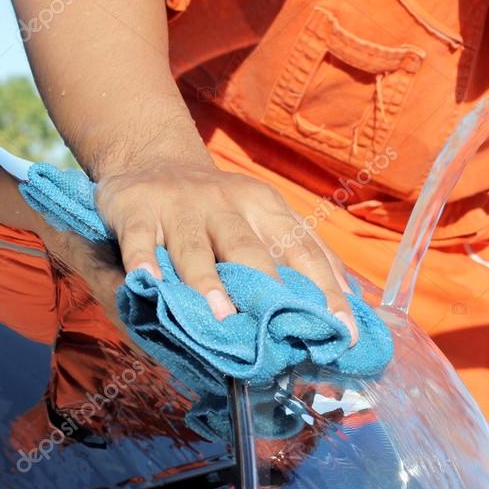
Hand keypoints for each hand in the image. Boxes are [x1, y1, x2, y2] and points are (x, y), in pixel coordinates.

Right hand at [95, 162, 356, 339]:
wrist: (151, 158)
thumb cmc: (217, 206)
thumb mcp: (263, 214)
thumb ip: (301, 250)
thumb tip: (350, 295)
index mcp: (264, 206)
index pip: (302, 251)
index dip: (325, 291)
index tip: (344, 331)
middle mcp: (226, 204)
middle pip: (248, 248)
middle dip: (267, 287)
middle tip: (282, 329)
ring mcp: (180, 206)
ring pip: (195, 247)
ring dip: (207, 281)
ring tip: (219, 314)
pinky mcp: (138, 209)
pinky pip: (139, 239)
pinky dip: (142, 261)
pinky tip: (148, 283)